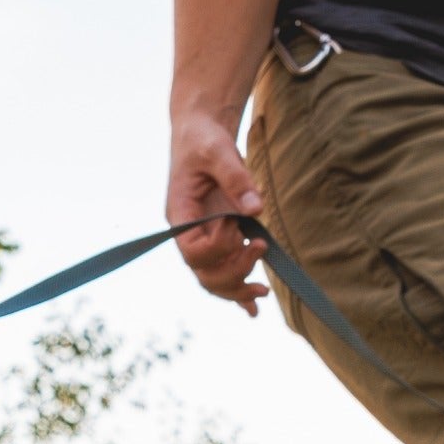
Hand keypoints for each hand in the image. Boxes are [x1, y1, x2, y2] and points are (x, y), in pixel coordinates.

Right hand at [166, 110, 267, 314]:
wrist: (203, 134)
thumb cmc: (204, 139)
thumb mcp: (217, 150)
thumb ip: (235, 177)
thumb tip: (255, 209)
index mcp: (180, 217)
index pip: (193, 252)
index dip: (217, 247)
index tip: (236, 225)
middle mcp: (190, 235)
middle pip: (204, 274)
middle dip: (233, 273)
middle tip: (259, 249)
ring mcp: (204, 240)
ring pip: (215, 280)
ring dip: (238, 289)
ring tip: (263, 291)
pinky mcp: (220, 239)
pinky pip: (226, 272)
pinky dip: (239, 294)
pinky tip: (254, 310)